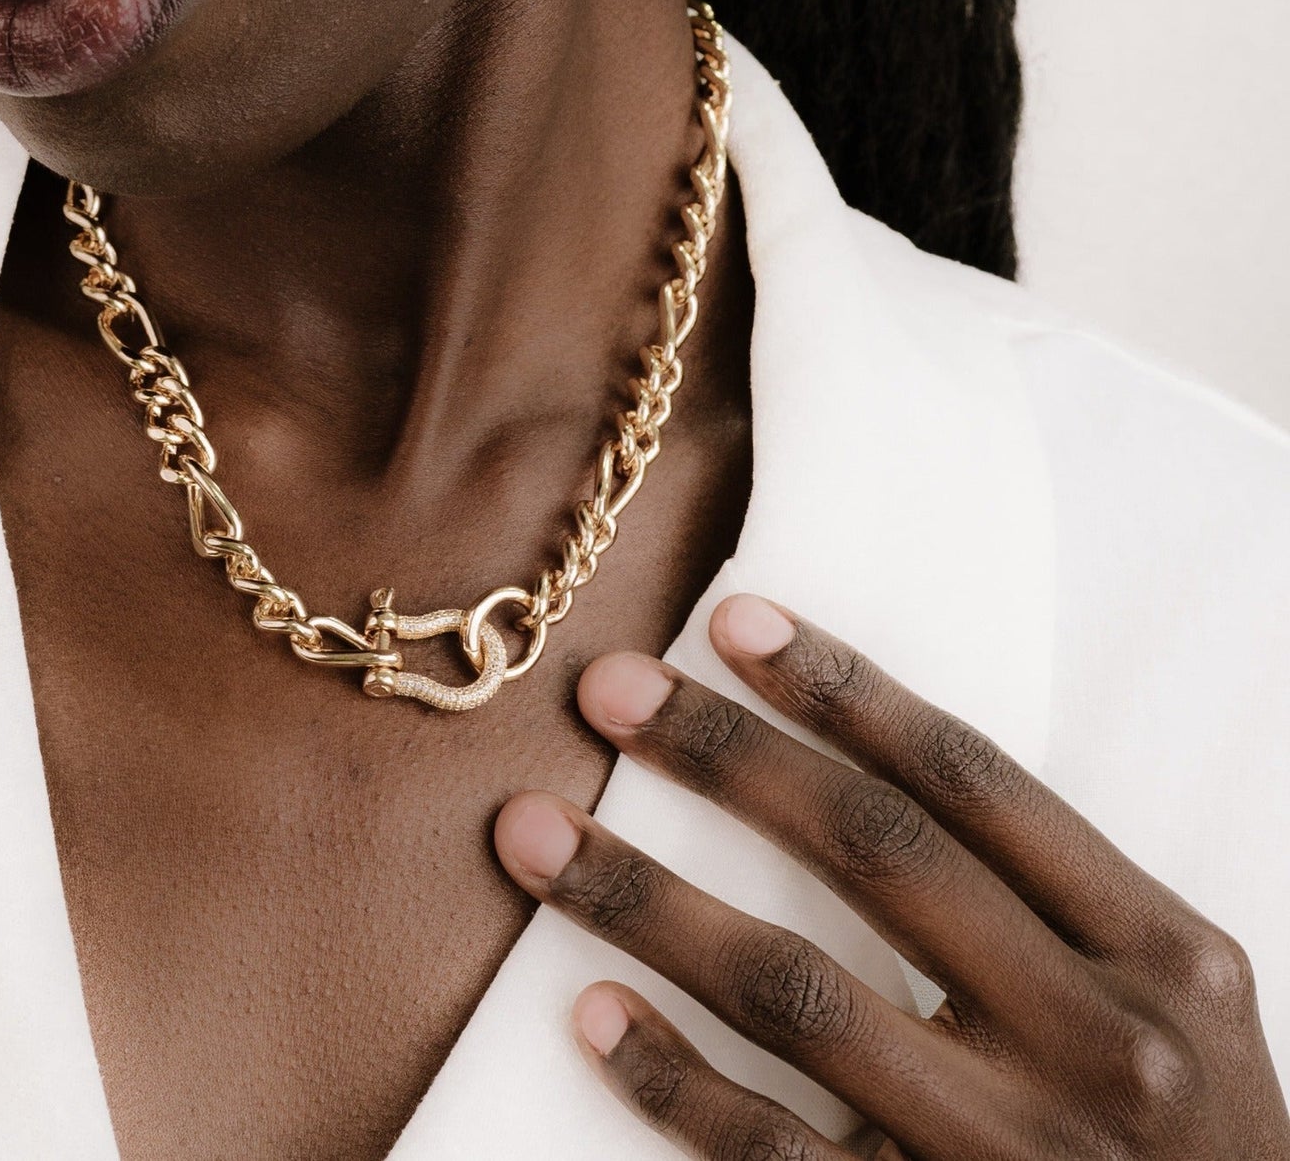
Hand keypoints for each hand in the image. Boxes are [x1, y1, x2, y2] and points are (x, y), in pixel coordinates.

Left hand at [494, 594, 1289, 1159]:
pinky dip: (675, 1080)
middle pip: (876, 858)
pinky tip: (594, 1012)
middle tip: (611, 690)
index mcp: (1162, 953)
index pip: (973, 781)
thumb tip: (854, 760)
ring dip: (648, 902)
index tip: (733, 621)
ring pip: (798, 996)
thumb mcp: (1174, 998)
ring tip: (538, 835)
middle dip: (729, 758)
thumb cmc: (1191, 1140)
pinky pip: (774, 1158)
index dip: (846, 691)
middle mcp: (1096, 1046)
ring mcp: (1008, 1159)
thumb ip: (1053, 894)